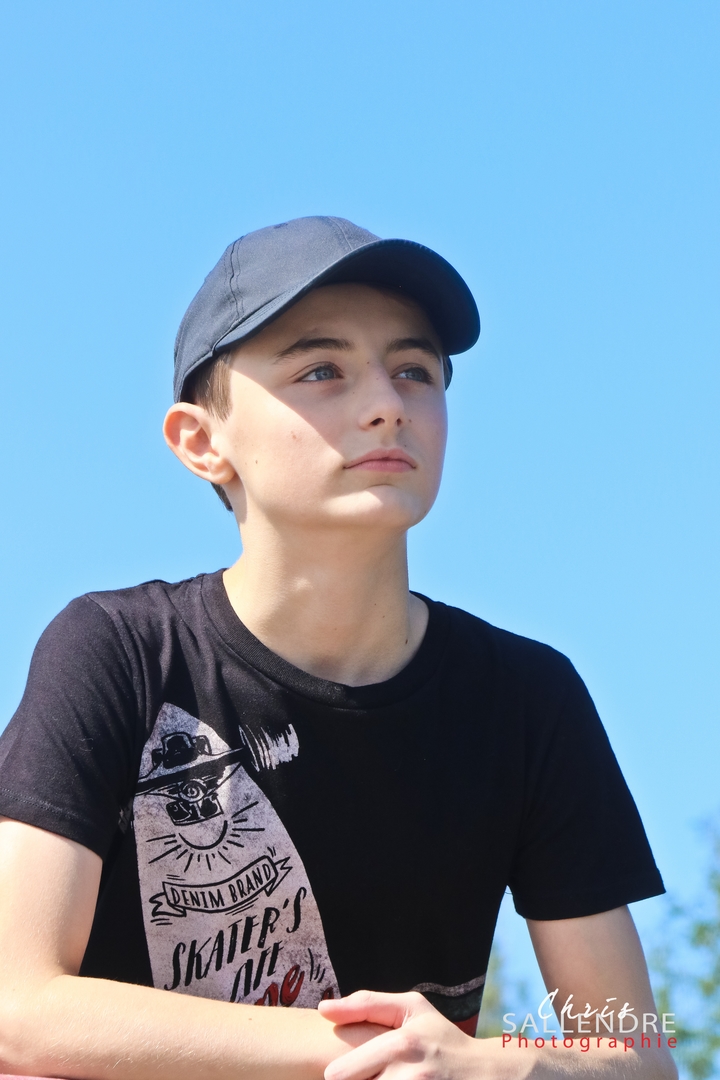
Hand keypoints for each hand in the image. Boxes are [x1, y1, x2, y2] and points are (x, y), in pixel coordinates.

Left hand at [318, 990, 480, 1079]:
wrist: (485, 1074)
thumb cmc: (440, 1037)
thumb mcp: (411, 1009)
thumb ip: (366, 1004)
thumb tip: (323, 1009)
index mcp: (401, 1043)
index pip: (342, 1073)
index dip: (338, 1075)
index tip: (338, 1073)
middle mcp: (410, 1076)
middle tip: (369, 1074)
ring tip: (388, 1077)